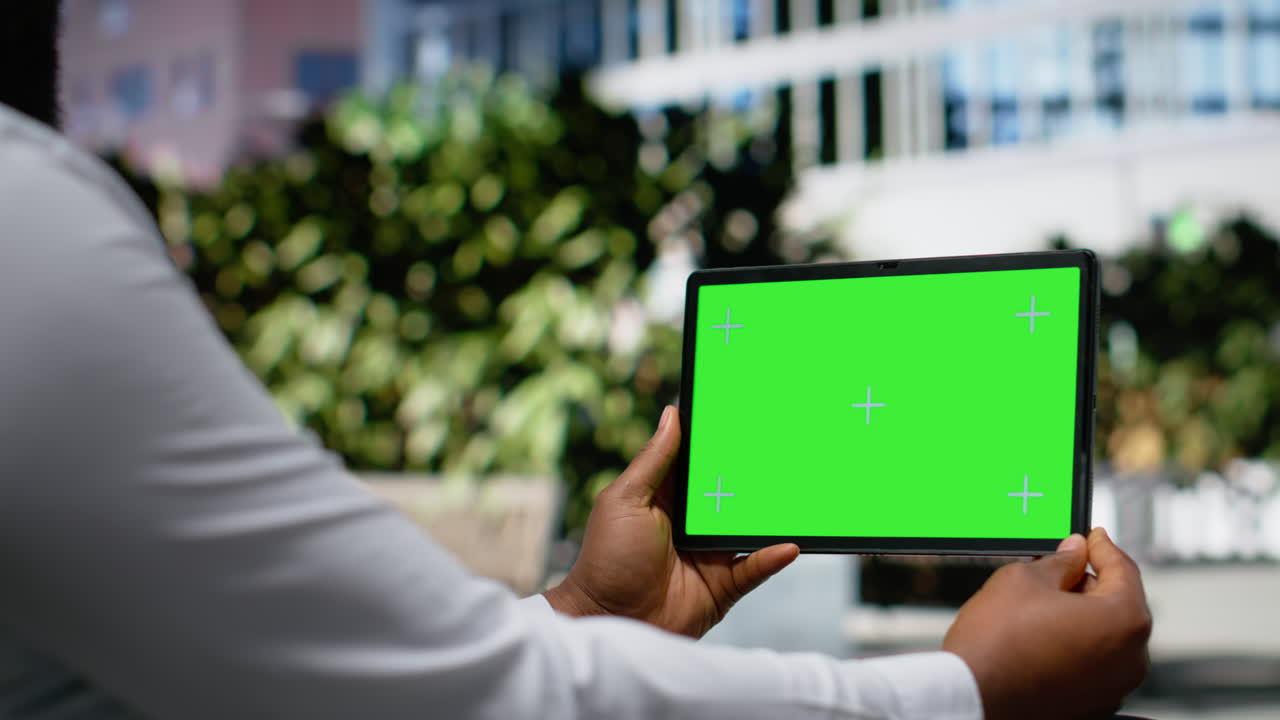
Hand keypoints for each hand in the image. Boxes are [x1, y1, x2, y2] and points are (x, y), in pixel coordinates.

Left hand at [543, 406, 798, 637]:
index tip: (744, 414)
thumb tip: (672, 415)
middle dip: (755, 474)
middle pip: (731, 492)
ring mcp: (710, 553)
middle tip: (786, 448)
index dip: (718, 441)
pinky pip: (755, 567)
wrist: (609, 620)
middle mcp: (692, 523)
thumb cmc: (607, 558)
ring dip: (770, 515)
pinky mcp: (723, 585)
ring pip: (748, 528)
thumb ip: (653, 460)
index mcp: (667, 497)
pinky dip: (772, 556)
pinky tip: (789, 544)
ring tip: (797, 493)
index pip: (699, 463)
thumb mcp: (625, 499)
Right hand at [943, 528, 1152, 719]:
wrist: (972, 695)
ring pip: (1105, 638)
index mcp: (1124, 621)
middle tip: (1062, 567)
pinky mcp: (1092, 706)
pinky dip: (1075, 647)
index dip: (1102, 547)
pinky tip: (1043, 635)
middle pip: (1118, 606)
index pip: (1124, 570)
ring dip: (1082, 617)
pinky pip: (1093, 666)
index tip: (1091, 538)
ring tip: (1043, 603)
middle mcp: (1130, 659)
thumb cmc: (997, 642)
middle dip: (1090, 583)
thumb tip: (1074, 554)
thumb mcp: (1024, 579)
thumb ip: (1060, 562)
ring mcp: (1113, 688)